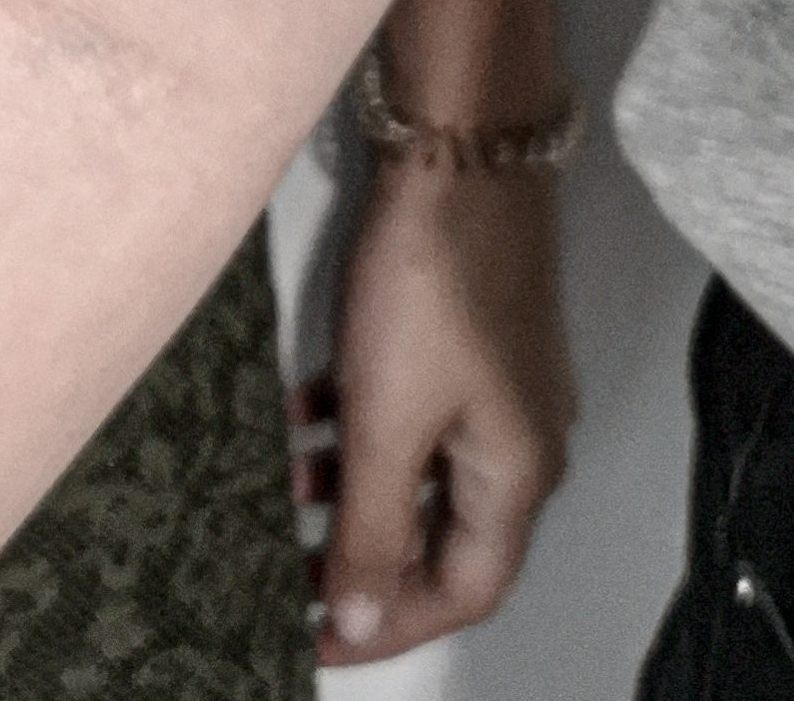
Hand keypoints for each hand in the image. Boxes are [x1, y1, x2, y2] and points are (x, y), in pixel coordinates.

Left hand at [296, 159, 576, 665]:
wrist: (454, 153)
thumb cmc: (434, 279)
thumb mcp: (387, 418)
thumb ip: (374, 525)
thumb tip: (362, 618)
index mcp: (516, 473)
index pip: (462, 588)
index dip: (393, 624)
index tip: (321, 640)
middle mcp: (513, 437)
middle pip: (443, 535)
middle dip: (368, 564)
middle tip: (294, 582)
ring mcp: (487, 382)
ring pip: (415, 468)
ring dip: (351, 492)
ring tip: (277, 503)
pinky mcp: (455, 333)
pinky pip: (400, 407)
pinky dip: (349, 426)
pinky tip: (293, 419)